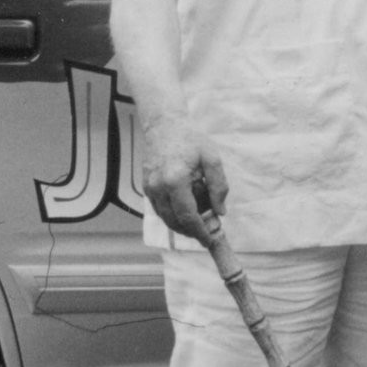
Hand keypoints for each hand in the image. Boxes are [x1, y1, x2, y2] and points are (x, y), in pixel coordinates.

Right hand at [136, 114, 228, 241]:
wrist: (164, 125)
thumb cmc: (190, 139)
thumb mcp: (211, 159)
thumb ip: (218, 186)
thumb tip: (220, 211)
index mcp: (175, 180)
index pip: (187, 216)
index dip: (199, 231)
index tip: (210, 240)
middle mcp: (158, 187)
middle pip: (174, 222)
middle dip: (191, 231)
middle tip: (207, 233)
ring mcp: (149, 188)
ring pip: (165, 218)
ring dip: (181, 226)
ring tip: (198, 224)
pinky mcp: (146, 187)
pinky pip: (159, 209)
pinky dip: (172, 215)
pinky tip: (185, 212)